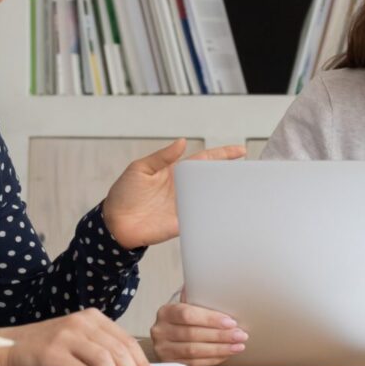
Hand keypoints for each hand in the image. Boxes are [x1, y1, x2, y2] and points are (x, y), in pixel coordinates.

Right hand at [0, 309, 152, 365]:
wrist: (7, 349)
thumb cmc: (43, 349)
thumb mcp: (76, 342)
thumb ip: (99, 350)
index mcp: (91, 318)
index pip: (126, 339)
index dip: (140, 360)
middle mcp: (81, 323)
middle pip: (118, 349)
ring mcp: (66, 337)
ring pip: (104, 359)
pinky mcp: (53, 353)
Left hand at [102, 139, 247, 249]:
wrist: (115, 223)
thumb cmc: (124, 193)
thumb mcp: (140, 169)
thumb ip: (162, 157)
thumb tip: (182, 142)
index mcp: (176, 172)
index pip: (204, 160)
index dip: (222, 155)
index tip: (241, 151)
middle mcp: (184, 188)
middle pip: (212, 179)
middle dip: (231, 175)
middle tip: (249, 172)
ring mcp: (185, 206)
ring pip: (211, 199)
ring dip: (225, 195)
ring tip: (244, 190)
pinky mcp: (183, 223)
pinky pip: (202, 218)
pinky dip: (214, 217)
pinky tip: (227, 213)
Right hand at [150, 290, 245, 365]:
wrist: (170, 334)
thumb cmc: (185, 318)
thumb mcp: (188, 303)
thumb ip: (199, 297)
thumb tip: (217, 284)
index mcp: (166, 312)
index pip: (188, 314)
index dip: (211, 319)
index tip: (231, 322)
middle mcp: (160, 331)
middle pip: (192, 334)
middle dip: (220, 336)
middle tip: (240, 335)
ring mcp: (163, 349)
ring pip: (194, 351)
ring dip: (220, 349)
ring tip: (238, 346)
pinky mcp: (171, 363)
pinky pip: (194, 363)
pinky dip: (213, 359)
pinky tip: (226, 354)